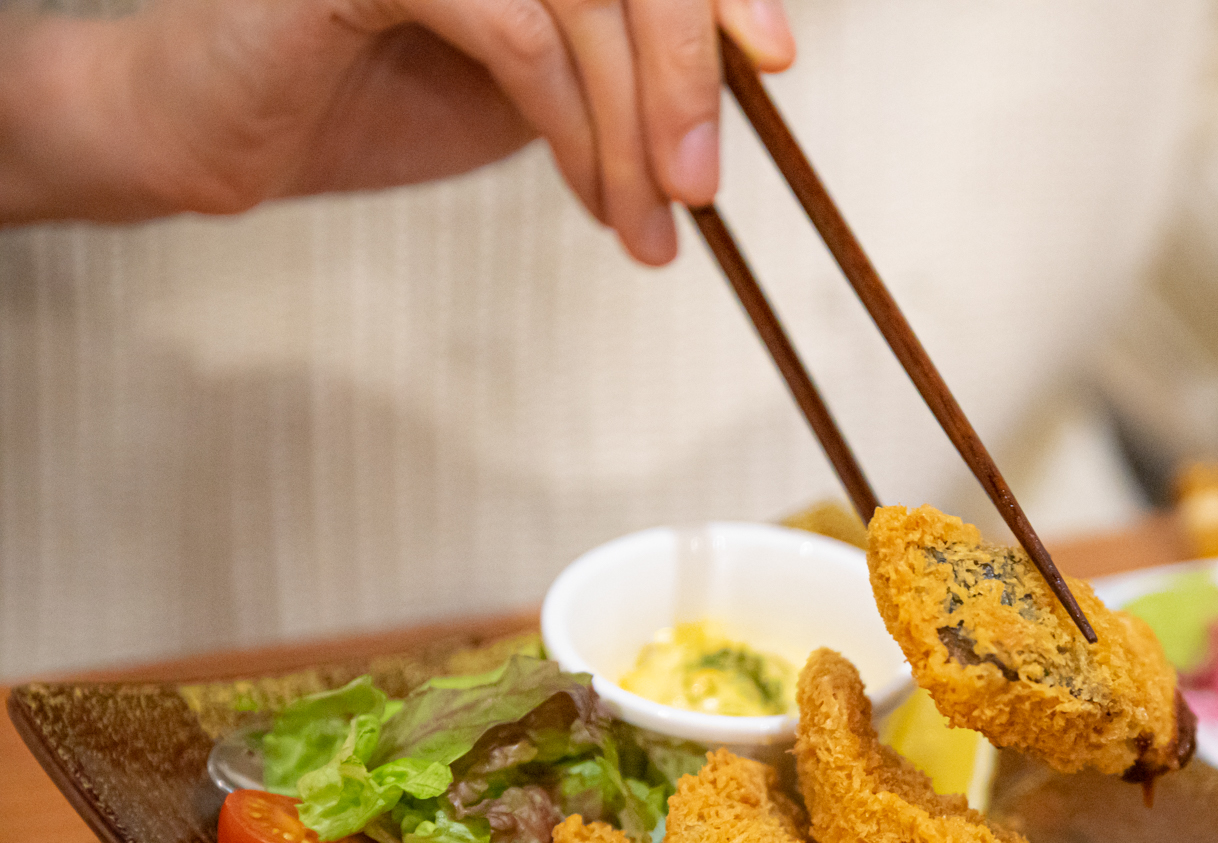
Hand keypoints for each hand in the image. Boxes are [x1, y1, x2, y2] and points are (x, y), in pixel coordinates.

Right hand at [0, 0, 792, 263]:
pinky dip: (563, 114)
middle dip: (688, 75)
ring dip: (628, 122)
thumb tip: (735, 87)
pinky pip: (511, 23)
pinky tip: (583, 188)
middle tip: (702, 187)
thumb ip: (621, 67)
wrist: (220, 136)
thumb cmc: (376, 101)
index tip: (776, 62)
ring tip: (646, 223)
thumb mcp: (537, 85)